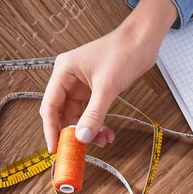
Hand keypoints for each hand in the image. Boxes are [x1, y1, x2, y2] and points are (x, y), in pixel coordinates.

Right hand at [41, 0, 177, 150]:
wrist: (143, 41)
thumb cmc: (123, 52)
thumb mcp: (107, 87)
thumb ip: (94, 114)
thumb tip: (82, 138)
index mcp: (63, 72)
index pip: (49, 106)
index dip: (50, 129)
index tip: (54, 149)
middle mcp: (68, 78)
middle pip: (61, 113)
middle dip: (71, 133)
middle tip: (77, 151)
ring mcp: (81, 84)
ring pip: (77, 116)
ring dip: (88, 130)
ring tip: (102, 141)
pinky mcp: (94, 89)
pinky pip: (90, 113)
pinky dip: (97, 124)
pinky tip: (107, 133)